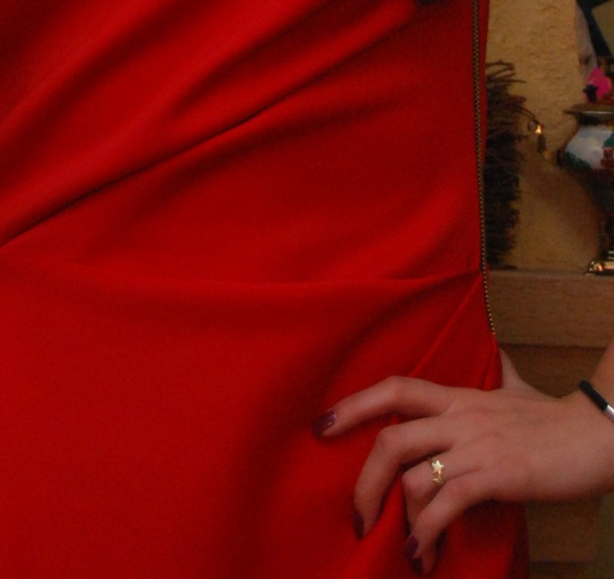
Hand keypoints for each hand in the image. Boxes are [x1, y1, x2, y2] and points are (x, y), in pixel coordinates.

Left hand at [316, 352, 613, 571]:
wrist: (598, 433)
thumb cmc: (557, 417)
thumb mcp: (518, 390)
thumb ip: (499, 375)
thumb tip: (497, 355)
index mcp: (459, 397)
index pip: (395, 388)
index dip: (354, 404)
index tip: (321, 426)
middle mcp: (460, 416)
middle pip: (391, 437)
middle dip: (363, 480)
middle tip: (356, 515)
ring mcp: (477, 445)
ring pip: (414, 473)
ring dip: (399, 516)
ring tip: (399, 546)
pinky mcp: (499, 474)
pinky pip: (449, 501)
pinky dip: (428, 530)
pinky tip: (422, 553)